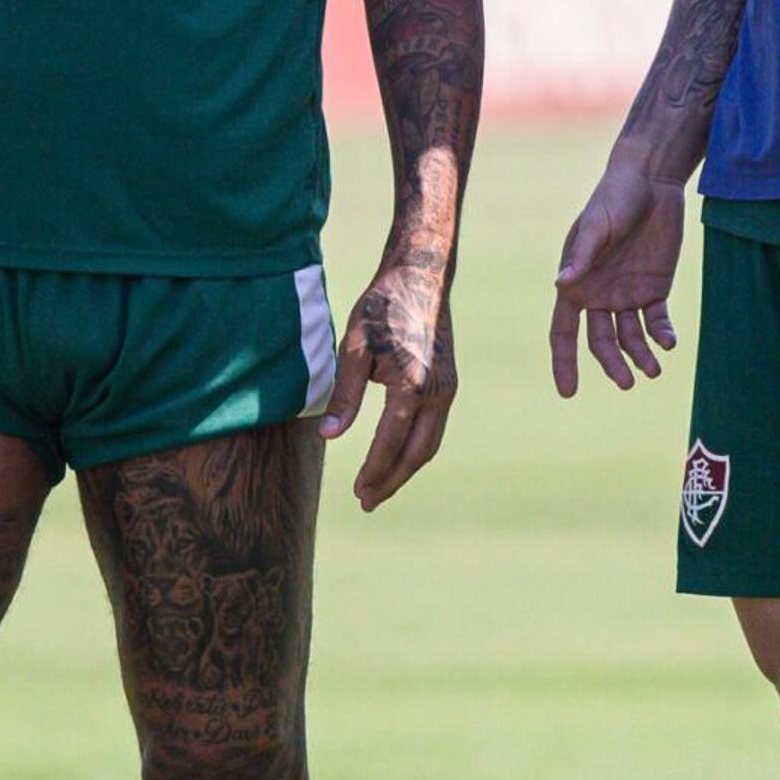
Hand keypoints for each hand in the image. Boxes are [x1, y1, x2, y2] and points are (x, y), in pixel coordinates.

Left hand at [320, 247, 455, 509]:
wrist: (420, 277)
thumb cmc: (381, 308)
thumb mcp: (353, 348)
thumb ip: (344, 395)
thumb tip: (330, 437)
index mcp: (413, 386)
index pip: (391, 442)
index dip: (374, 471)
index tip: (357, 492)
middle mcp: (438, 393)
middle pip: (417, 454)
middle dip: (391, 481)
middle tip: (366, 502)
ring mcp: (448, 390)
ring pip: (429, 445)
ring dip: (405, 469)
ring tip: (379, 488)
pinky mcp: (448, 384)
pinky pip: (433, 429)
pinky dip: (415, 450)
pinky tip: (396, 457)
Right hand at [550, 158, 684, 394]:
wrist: (650, 180)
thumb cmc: (614, 198)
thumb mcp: (595, 226)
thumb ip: (581, 256)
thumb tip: (561, 285)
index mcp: (576, 284)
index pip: (563, 331)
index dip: (564, 362)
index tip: (568, 392)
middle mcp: (599, 294)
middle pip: (600, 341)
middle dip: (611, 364)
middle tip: (626, 382)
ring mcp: (627, 293)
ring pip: (630, 337)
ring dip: (639, 356)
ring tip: (652, 371)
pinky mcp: (655, 287)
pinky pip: (656, 320)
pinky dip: (661, 334)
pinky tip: (668, 343)